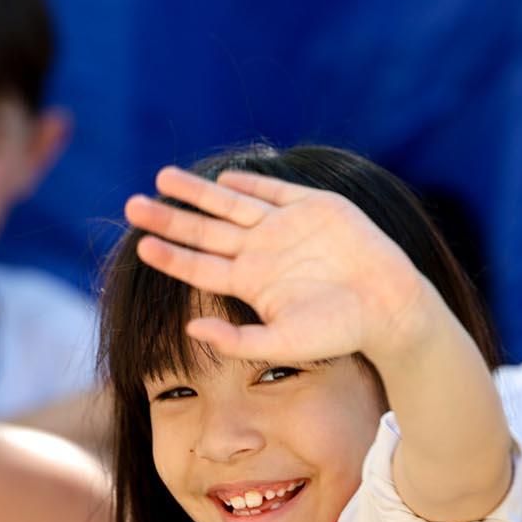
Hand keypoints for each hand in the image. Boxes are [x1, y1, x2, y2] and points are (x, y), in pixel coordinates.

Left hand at [123, 165, 435, 366]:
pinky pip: (275, 191)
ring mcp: (286, 227)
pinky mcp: (315, 207)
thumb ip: (236, 341)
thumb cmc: (338, 332)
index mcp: (250, 283)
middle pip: (205, 231)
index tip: (140, 245)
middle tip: (132, 205)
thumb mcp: (282, 344)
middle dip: (169, 218)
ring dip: (197, 192)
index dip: (170, 256)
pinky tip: (223, 177)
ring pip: (231, 203)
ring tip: (163, 177)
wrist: (389, 306)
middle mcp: (262, 252)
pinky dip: (250, 181)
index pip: (199, 267)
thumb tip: (190, 329)